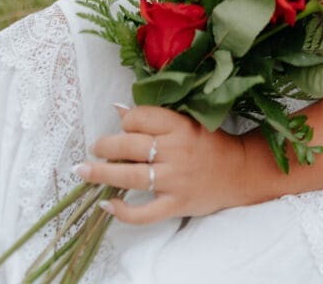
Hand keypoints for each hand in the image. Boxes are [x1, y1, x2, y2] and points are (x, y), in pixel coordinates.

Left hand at [75, 105, 245, 224]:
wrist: (238, 172)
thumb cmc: (210, 143)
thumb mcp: (187, 121)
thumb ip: (155, 117)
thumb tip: (118, 108)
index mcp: (180, 126)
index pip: (141, 118)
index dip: (127, 120)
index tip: (123, 125)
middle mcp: (176, 151)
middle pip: (131, 146)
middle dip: (106, 146)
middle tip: (94, 147)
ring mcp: (175, 180)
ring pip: (132, 177)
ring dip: (102, 173)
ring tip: (83, 170)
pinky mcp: (175, 204)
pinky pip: (144, 213)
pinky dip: (123, 211)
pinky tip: (107, 204)